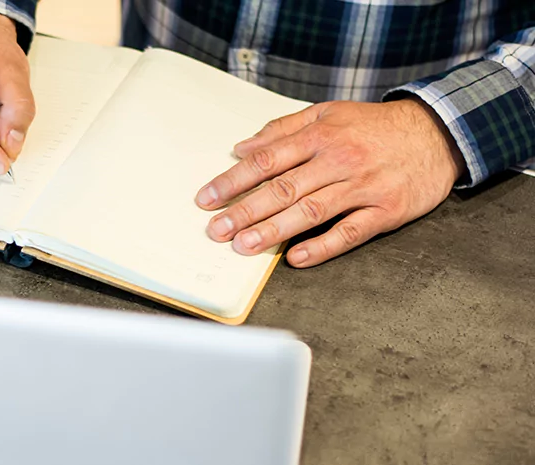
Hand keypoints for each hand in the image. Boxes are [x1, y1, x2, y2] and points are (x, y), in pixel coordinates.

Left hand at [195, 98, 466, 267]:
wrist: (437, 134)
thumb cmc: (373, 126)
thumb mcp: (328, 114)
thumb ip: (283, 129)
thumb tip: (242, 147)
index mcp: (319, 137)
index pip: (266, 161)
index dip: (233, 180)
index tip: (206, 198)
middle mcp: (338, 161)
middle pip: (283, 189)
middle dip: (244, 211)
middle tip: (215, 230)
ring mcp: (362, 187)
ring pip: (310, 212)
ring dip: (273, 230)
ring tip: (243, 246)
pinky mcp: (385, 211)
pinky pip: (350, 232)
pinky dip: (323, 247)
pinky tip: (297, 258)